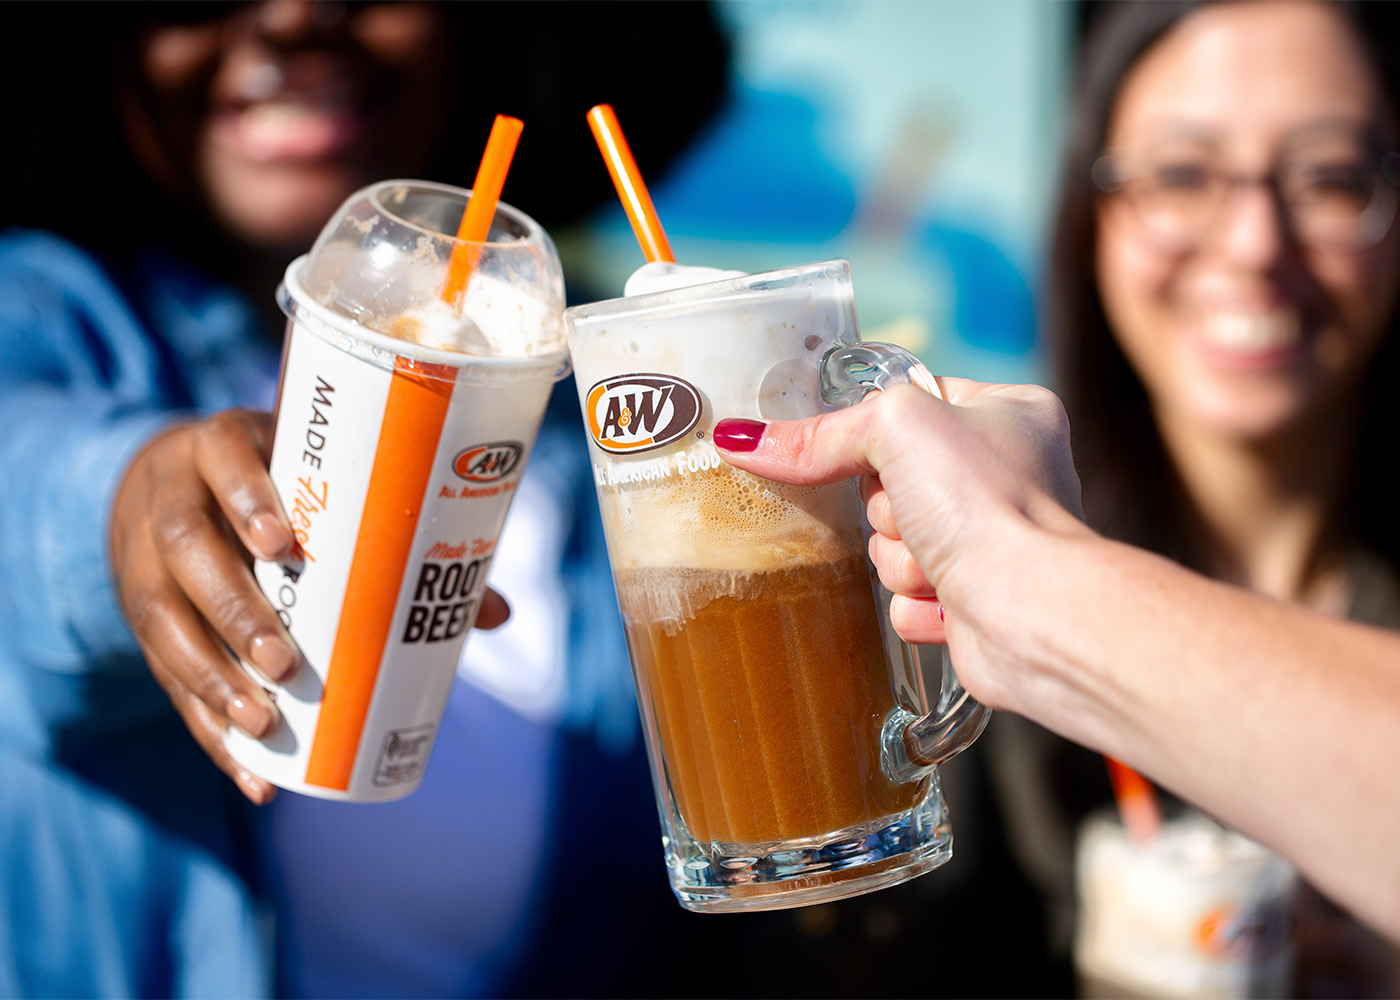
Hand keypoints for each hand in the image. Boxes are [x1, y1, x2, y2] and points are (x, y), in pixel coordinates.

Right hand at [109, 410, 509, 802]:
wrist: (169, 486)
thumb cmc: (278, 488)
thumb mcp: (318, 488)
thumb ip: (398, 539)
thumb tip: (497, 610)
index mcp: (222, 448)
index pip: (223, 454)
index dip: (245, 495)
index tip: (282, 541)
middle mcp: (171, 496)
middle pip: (185, 548)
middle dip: (232, 610)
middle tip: (284, 663)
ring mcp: (142, 557)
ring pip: (159, 617)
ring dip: (210, 678)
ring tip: (263, 720)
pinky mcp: (139, 615)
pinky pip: (161, 676)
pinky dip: (207, 728)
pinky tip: (251, 771)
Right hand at [714, 379, 1082, 644]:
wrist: (1029, 611)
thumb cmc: (987, 502)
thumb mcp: (894, 429)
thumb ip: (819, 434)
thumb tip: (740, 439)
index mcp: (1009, 413)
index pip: (910, 407)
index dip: (877, 435)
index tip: (871, 455)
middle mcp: (1008, 474)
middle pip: (889, 484)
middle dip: (887, 512)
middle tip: (916, 514)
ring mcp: (993, 541)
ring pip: (891, 545)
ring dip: (899, 561)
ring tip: (937, 563)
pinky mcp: (976, 602)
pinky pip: (904, 598)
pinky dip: (915, 603)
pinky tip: (944, 603)